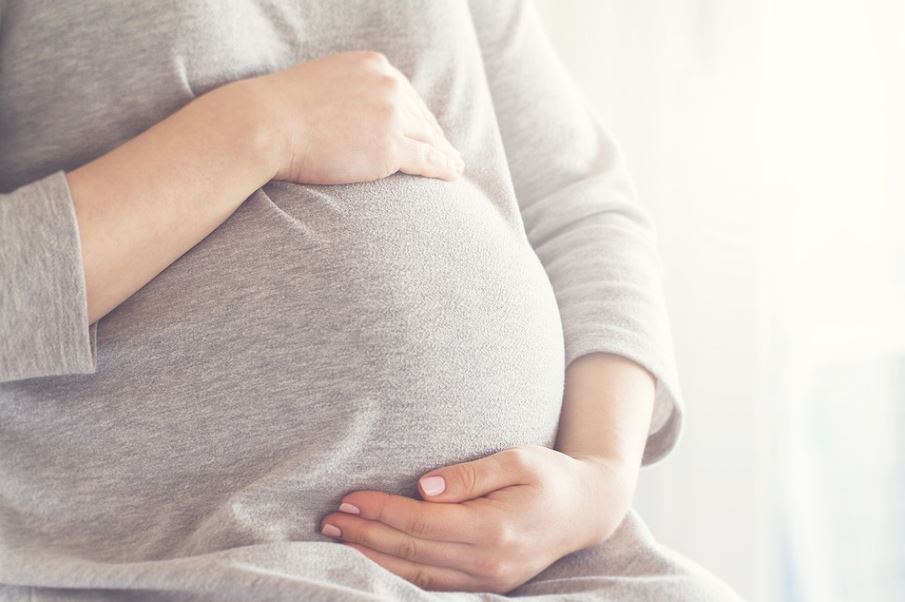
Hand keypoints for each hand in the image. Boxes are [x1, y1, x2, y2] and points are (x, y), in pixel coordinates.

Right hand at [247, 50, 462, 184]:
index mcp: (375, 66)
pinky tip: (453, 174)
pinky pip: (427, 159)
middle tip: (448, 152)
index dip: (419, 117)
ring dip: (445, 154)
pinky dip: (444, 168)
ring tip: (455, 166)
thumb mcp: (323, 83)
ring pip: (429, 138)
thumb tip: (356, 109)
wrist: (267, 124)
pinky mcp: (390, 147)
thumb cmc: (282, 109)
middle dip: (435, 136)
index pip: (406, 94)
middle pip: (421, 116)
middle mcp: (389, 85)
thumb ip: (349, 91)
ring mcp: (392, 116)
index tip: (428, 131)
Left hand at [319, 444, 637, 593]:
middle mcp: (489, 562)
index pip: (423, 523)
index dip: (381, 511)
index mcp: (495, 528)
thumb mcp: (517, 459)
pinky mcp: (487, 585)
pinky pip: (433, 586)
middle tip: (328, 520)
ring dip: (374, 558)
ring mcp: (489, 580)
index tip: (349, 498)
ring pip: (417, 577)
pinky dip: (398, 574)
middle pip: (413, 553)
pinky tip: (375, 559)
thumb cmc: (550, 476)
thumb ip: (470, 474)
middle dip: (366, 536)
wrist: (586, 510)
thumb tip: (423, 486)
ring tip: (340, 539)